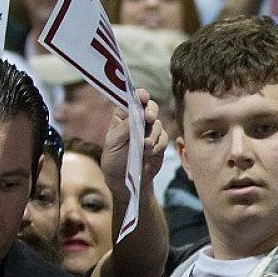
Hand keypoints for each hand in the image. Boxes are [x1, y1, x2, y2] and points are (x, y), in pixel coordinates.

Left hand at [102, 90, 168, 204]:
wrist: (125, 181)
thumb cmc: (114, 159)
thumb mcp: (113, 143)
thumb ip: (124, 128)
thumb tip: (137, 114)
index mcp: (123, 117)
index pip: (133, 100)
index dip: (140, 96)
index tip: (143, 97)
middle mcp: (138, 121)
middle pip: (150, 107)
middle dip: (152, 111)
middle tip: (149, 118)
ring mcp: (149, 132)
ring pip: (158, 124)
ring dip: (153, 135)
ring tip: (144, 147)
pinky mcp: (158, 143)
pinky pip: (164, 139)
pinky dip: (157, 146)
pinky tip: (149, 154)